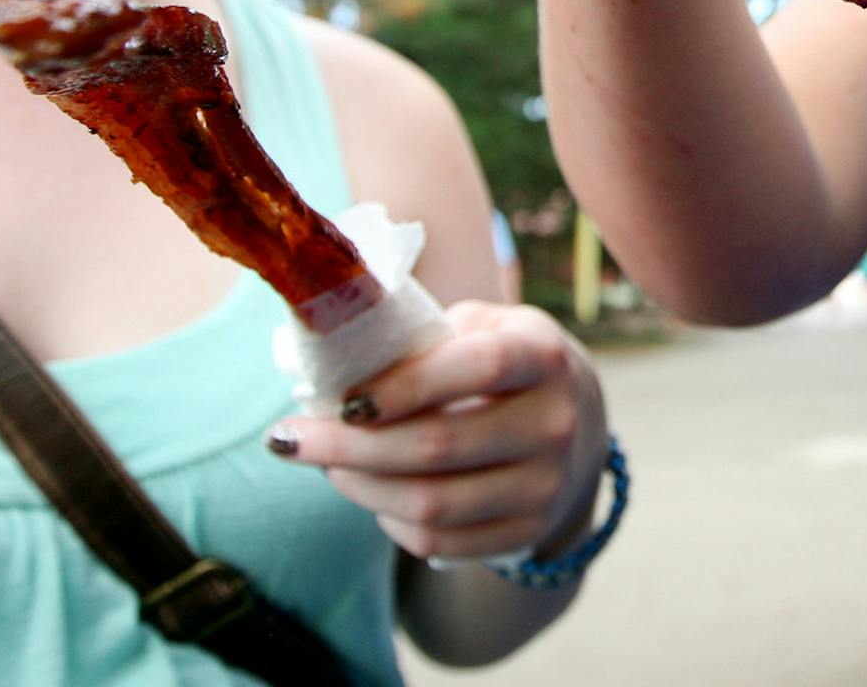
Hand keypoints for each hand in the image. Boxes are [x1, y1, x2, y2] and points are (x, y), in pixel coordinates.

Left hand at [269, 300, 609, 560]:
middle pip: (439, 446)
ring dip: (359, 487)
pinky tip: (372, 494)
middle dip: (349, 446)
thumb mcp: (484, 327)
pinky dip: (390, 521)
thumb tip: (332, 363)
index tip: (341, 399)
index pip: (479, 368)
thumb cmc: (504, 364)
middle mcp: (555, 421)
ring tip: (324, 466)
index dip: (407, 384)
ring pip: (431, 503)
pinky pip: (439, 541)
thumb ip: (424, 337)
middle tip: (289, 438)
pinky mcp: (528, 530)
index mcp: (543, 355)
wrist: (577, 424)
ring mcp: (546, 484)